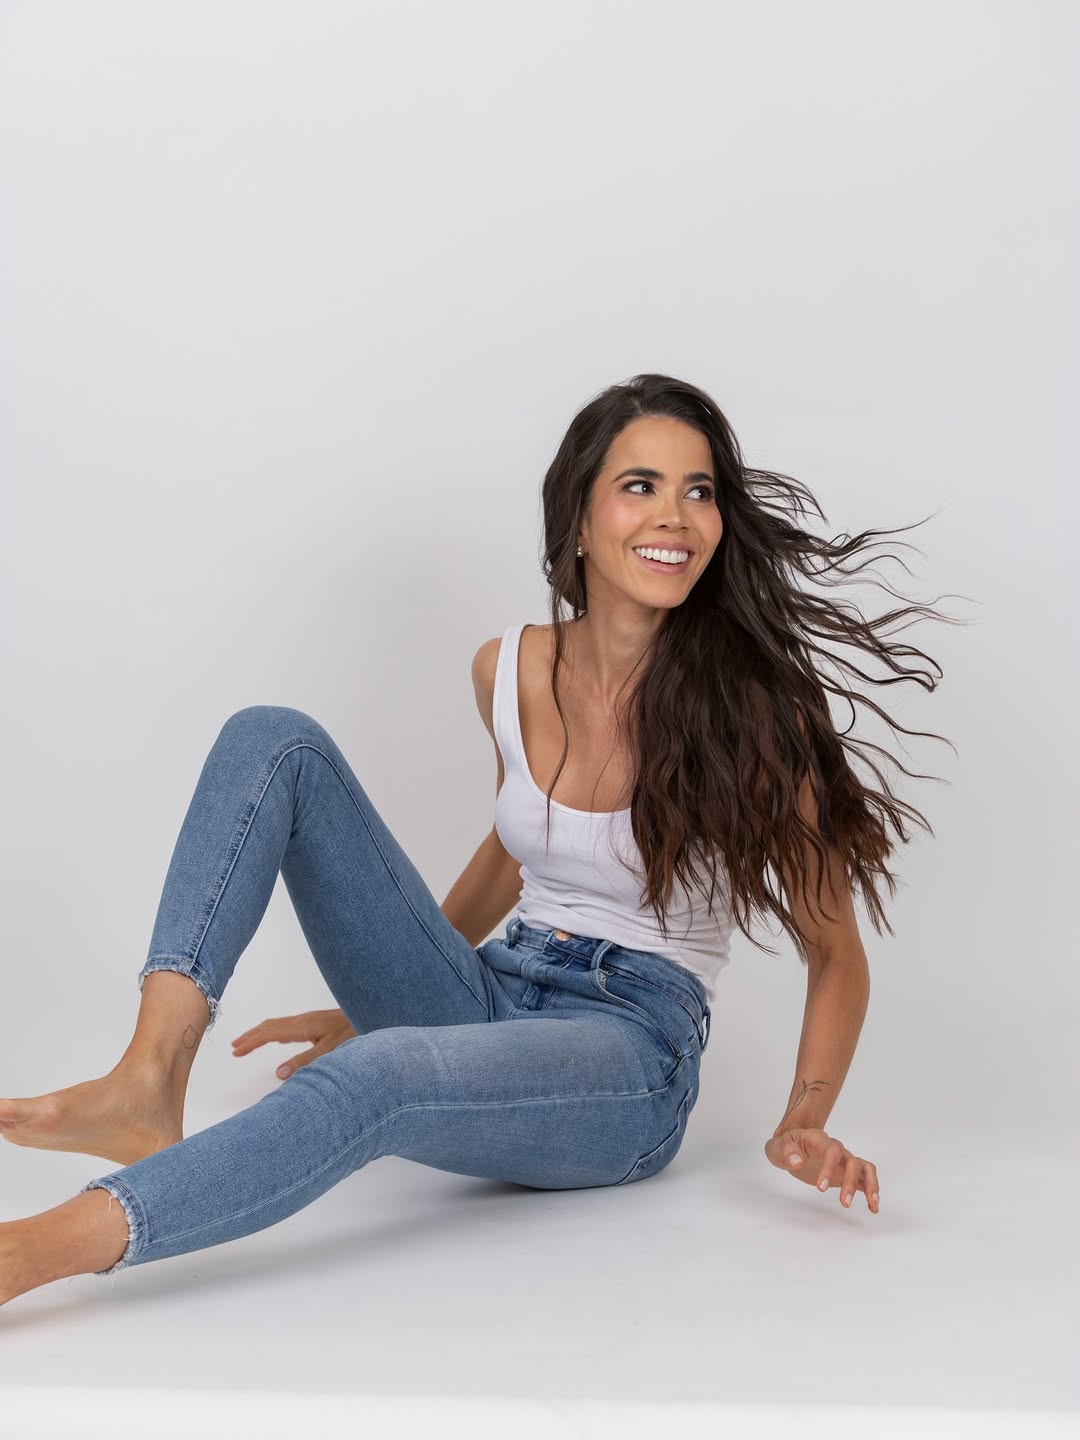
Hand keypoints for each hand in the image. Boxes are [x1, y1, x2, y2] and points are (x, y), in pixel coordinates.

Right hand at [230, 1007, 356, 1080]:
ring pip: (277, 1024)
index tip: (236, 1051)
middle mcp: (302, 1020)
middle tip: (234, 1047)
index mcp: (302, 1026)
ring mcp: (309, 1020)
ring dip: (260, 1033)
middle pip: (269, 1026)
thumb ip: (304, 1062)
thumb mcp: (329, 1051)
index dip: (251, 1042)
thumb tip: (277, 1074)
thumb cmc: (352, 1032)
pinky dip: (274, 1032)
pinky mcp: (315, 1022)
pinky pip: (287, 1025)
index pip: (269, 1033)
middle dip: (251, 1036)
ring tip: (247, 1043)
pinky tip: (276, 1038)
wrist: (369, 1014)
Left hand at [764, 1126, 879, 1212]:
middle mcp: (836, 1149)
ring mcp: (843, 1160)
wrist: (792, 1145)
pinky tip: (873, 1207)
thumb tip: (797, 1162)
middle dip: (850, 1182)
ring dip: (870, 1185)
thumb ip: (786, 1152)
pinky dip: (871, 1191)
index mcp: (819, 1140)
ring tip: (873, 1204)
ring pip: (865, 1167)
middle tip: (844, 1204)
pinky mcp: (846, 1172)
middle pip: (852, 1161)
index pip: (831, 1150)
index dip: (829, 1168)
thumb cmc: (785, 1145)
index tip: (820, 1189)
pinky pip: (864, 1178)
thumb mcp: (777, 1146)